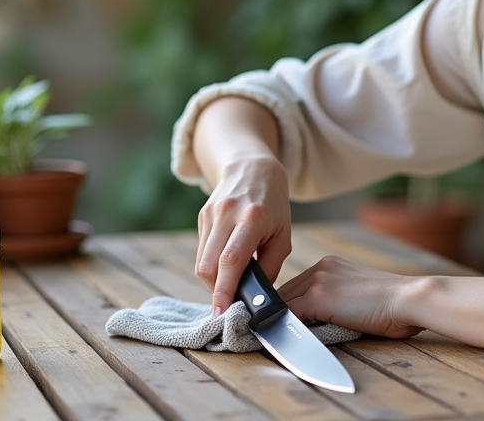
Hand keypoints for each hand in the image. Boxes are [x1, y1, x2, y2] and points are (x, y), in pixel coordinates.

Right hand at [195, 156, 291, 315]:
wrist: (253, 169)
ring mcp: (211, 213)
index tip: (221, 313)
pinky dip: (211, 264)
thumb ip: (270, 267)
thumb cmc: (274, 205)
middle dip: (216, 291)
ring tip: (230, 282)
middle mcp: (227, 214)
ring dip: (213, 280)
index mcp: (253, 218)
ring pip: (201, 261)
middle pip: (208, 265)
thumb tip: (255, 296)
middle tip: (229, 304)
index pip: (231, 261)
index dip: (223, 290)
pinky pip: (201, 251)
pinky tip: (225, 263)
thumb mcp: (283, 235)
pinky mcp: (202, 215)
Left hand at [278, 256, 424, 338]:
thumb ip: (335, 302)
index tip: (282, 323)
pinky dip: (285, 329)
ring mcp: (319, 280)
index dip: (287, 307)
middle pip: (285, 293)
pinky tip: (285, 343)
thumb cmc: (392, 305)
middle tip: (272, 335)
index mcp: (330, 264)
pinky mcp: (318, 297)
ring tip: (275, 340)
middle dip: (278, 315)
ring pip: (283, 304)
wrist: (406, 299)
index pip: (296, 287)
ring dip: (280, 323)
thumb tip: (314, 322)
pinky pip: (290, 315)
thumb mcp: (357, 296)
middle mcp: (321, 267)